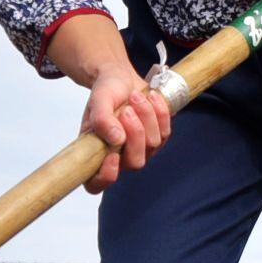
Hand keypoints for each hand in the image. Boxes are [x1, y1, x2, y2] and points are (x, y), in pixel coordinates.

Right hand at [78, 64, 170, 194]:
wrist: (121, 78)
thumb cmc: (105, 92)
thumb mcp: (98, 101)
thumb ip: (101, 119)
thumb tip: (116, 139)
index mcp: (96, 153)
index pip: (97, 184)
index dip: (106, 176)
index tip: (112, 154)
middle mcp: (118, 156)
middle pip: (135, 162)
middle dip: (135, 134)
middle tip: (126, 110)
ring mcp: (140, 149)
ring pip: (152, 144)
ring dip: (146, 116)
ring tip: (135, 96)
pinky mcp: (157, 137)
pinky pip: (165, 131)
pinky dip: (159, 112)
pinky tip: (151, 97)